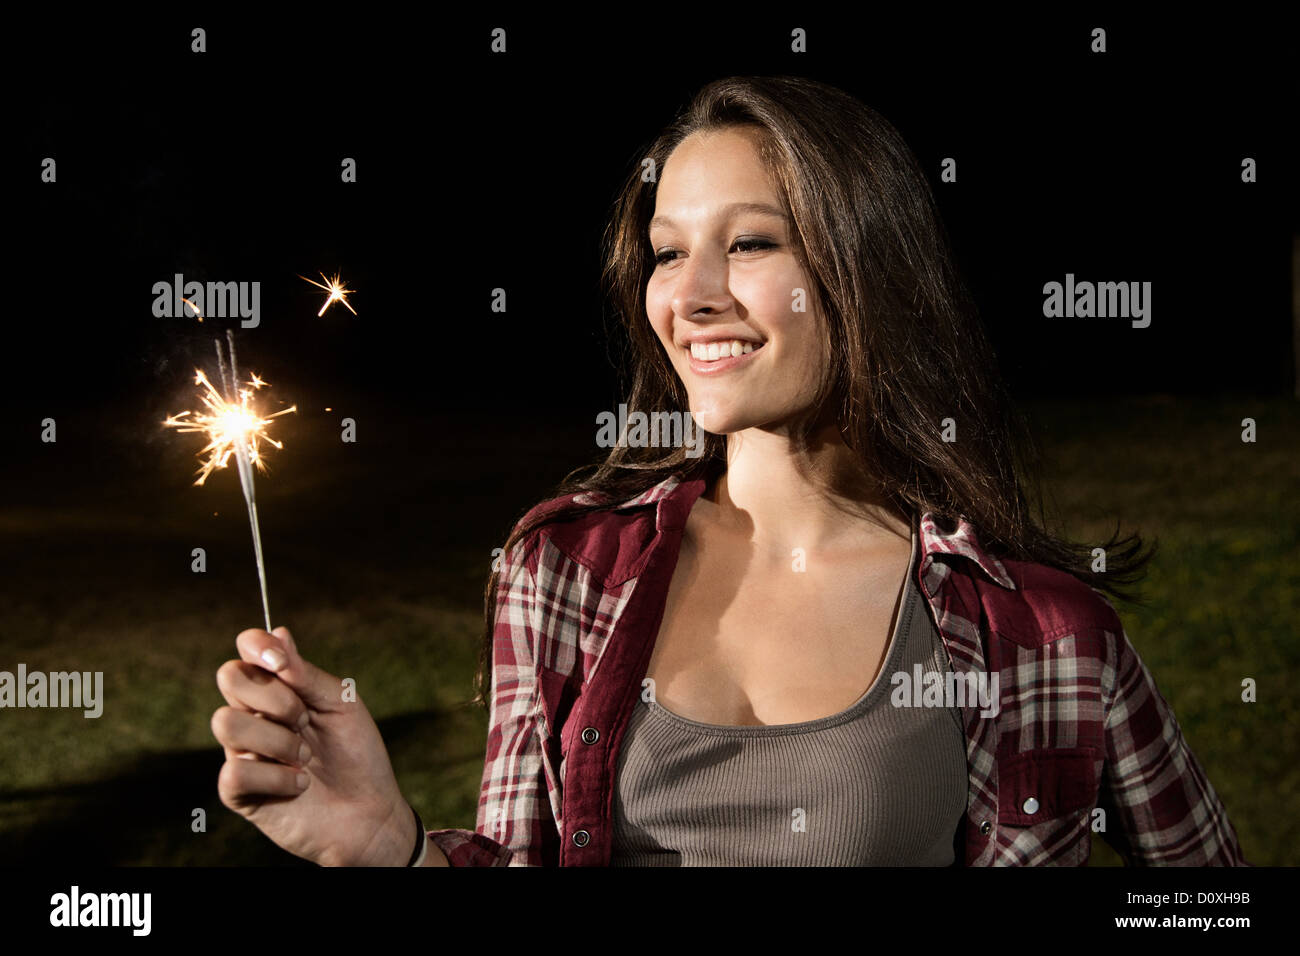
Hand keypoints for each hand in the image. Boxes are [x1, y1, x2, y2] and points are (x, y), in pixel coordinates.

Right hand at [211, 626, 414, 865]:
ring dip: (277, 740)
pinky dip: (276, 779)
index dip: (255, 646)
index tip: (282, 663)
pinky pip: (235, 773)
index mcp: (277, 690)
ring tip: (306, 758)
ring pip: (226, 722)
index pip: (245, 651)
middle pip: (229, 677)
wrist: (370, 810)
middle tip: (304, 719)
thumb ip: (306, 673)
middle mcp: (254, 716)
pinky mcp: (240, 793)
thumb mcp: (340, 704)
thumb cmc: (357, 753)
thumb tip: (278, 632)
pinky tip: (299, 785)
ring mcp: (243, 753)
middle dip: (274, 696)